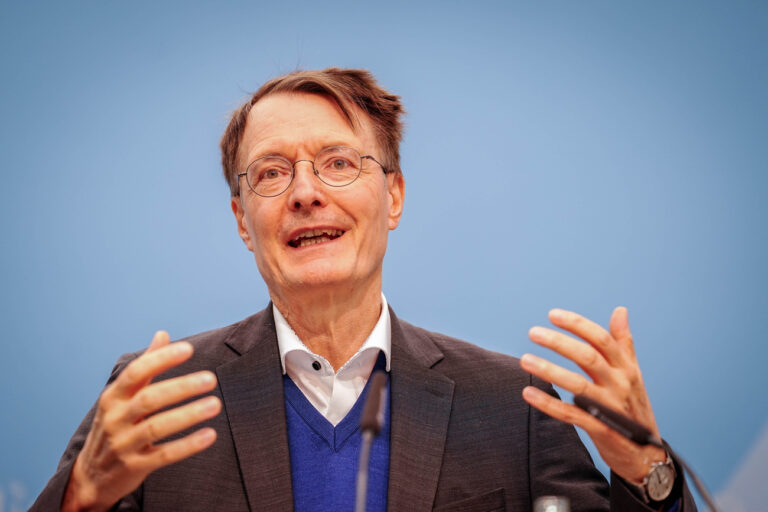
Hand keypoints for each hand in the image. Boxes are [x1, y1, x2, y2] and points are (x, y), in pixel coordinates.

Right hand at [62, 331, 220, 511]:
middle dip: (181, 387)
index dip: (162, 359)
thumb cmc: (114, 426)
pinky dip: (187, 445)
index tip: (189, 349)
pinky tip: (210, 435)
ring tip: (215, 404)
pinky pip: (164, 455)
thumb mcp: (121, 396)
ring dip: (188, 414)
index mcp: (113, 397)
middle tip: (211, 379)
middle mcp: (115, 418)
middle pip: (149, 399)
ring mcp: (123, 444)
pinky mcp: (134, 467)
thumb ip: (145, 365)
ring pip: (156, 426)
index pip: (136, 372)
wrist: (91, 477)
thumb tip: (163, 334)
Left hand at [520, 307, 665, 483]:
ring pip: (578, 385)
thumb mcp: (633, 373)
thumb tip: (620, 310)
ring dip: (549, 371)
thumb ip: (623, 342)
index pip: (602, 339)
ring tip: (525, 360)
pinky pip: (570, 414)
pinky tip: (528, 393)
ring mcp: (610, 407)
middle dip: (559, 343)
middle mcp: (620, 384)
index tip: (553, 315)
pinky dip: (548, 403)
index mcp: (626, 368)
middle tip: (533, 332)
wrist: (646, 454)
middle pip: (588, 357)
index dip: (577, 325)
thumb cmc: (634, 406)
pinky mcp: (600, 429)